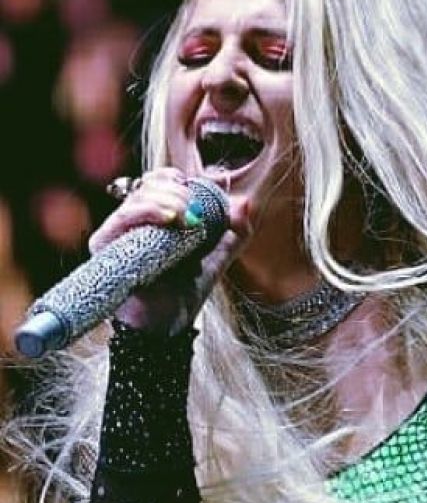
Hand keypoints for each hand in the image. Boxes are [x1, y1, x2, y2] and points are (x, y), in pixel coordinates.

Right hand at [89, 168, 252, 333]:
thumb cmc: (187, 291)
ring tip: (189, 220)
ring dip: (169, 200)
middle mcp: (132, 221)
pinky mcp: (105, 245)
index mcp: (154, 218)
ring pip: (138, 197)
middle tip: (198, 211)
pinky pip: (122, 218)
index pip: (157, 181)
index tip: (198, 190)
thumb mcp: (217, 258)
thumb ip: (234, 233)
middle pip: (149, 185)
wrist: (169, 323)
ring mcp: (116, 232)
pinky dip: (148, 212)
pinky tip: (171, 219)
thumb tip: (245, 205)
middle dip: (179, 191)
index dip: (176, 179)